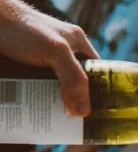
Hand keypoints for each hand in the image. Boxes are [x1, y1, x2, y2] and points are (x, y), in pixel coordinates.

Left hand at [0, 0, 98, 115]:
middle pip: (76, 85)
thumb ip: (75, 78)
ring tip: (56, 123)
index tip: (99, 112)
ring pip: (55, 89)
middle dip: (75, 103)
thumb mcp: (57, 51)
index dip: (100, 91)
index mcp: (78, 46)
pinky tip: (36, 112)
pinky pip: (36, 89)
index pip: (97, 73)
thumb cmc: (24, 27)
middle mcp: (63, 55)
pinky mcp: (26, 70)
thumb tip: (83, 112)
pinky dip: (36, 101)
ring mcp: (44, 63)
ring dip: (54, 105)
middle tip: (75, 122)